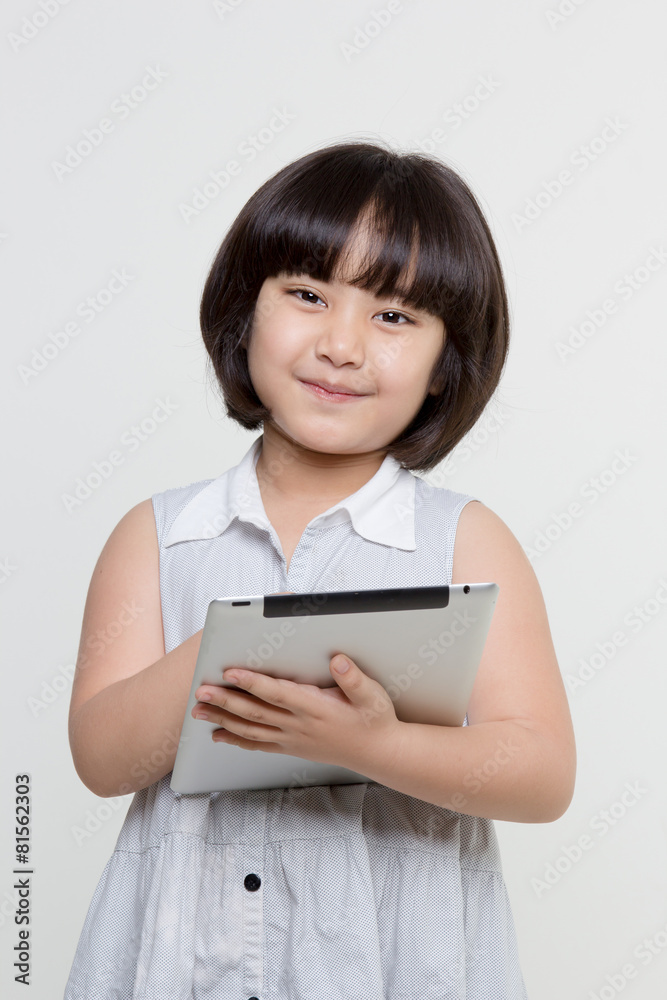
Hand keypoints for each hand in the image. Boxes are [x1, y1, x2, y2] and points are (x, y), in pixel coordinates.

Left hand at [191, 653, 405, 773]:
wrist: (378, 753)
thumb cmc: (374, 719)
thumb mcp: (372, 695)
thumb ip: (353, 678)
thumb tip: (337, 659)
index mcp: (315, 707)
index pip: (277, 693)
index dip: (252, 683)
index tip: (230, 672)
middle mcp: (299, 725)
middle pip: (255, 712)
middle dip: (226, 700)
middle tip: (201, 692)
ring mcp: (293, 738)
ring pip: (251, 729)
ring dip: (223, 719)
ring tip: (199, 710)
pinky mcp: (291, 746)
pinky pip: (258, 744)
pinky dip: (236, 739)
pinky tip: (219, 734)